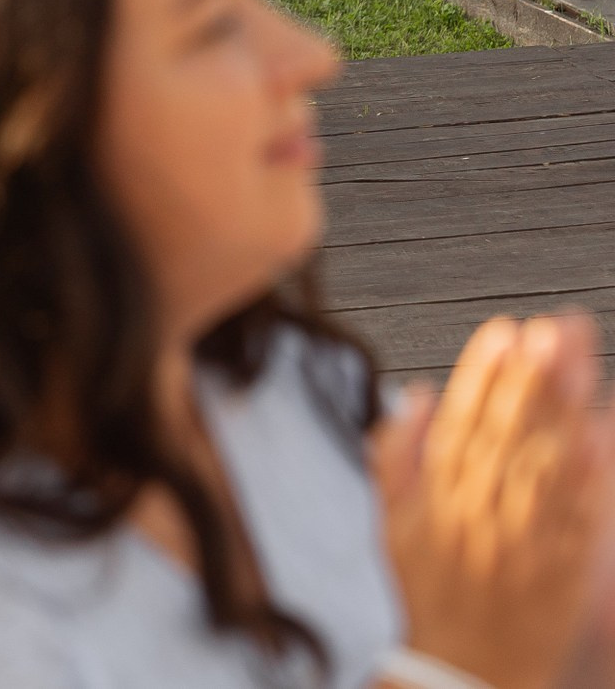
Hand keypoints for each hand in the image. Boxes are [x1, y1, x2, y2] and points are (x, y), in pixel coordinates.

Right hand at [376, 314, 614, 688]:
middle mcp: (479, 509)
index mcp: (436, 495)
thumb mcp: (391, 521)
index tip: (502, 332)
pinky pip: (579, 512)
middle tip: (551, 329)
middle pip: (509, 430)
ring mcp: (523, 537)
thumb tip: (413, 395)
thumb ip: (396, 454)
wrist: (463, 666)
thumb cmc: (428, 592)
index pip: (463, 419)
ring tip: (576, 360)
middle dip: (530, 375)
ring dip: (562, 407)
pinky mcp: (563, 565)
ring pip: (544, 460)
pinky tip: (601, 434)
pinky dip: (590, 473)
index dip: (482, 372)